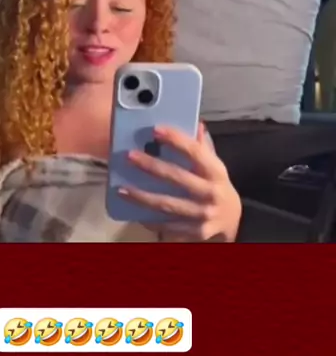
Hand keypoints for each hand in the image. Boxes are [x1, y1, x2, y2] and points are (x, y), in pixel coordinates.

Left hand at [119, 123, 241, 241]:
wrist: (233, 220)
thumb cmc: (217, 186)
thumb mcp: (214, 166)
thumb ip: (202, 147)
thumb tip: (194, 123)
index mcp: (216, 171)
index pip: (195, 152)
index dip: (176, 139)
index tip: (155, 130)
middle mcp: (211, 192)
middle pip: (177, 177)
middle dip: (151, 166)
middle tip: (130, 156)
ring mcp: (203, 214)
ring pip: (168, 205)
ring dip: (143, 197)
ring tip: (122, 189)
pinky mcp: (196, 232)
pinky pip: (168, 226)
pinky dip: (150, 219)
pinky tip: (134, 212)